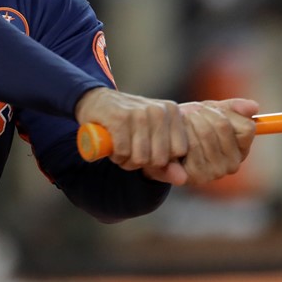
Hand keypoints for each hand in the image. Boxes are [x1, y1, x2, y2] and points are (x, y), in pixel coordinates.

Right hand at [74, 87, 188, 174]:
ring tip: (122, 146)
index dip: (162, 158)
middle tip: (133, 149)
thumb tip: (182, 179)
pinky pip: (123, 153)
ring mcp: (139, 113)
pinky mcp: (119, 118)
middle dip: (143, 162)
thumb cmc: (129, 124)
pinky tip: (113, 143)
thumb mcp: (152, 140)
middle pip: (159, 159)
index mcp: (172, 112)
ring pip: (140, 158)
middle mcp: (159, 110)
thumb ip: (169, 163)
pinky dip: (116, 155)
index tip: (150, 149)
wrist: (98, 102)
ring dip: (127, 160)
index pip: (179, 151)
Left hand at [144, 98, 258, 185]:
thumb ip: (233, 108)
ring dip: (190, 121)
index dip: (225, 113)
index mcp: (242, 149)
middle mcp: (233, 164)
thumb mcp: (212, 112)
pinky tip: (175, 136)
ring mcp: (216, 172)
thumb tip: (254, 107)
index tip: (208, 109)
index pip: (247, 127)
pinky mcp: (196, 177)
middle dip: (203, 113)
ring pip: (206, 133)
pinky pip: (190, 146)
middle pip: (223, 125)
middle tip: (190, 113)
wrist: (164, 144)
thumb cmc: (192, 126)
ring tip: (182, 121)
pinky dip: (180, 135)